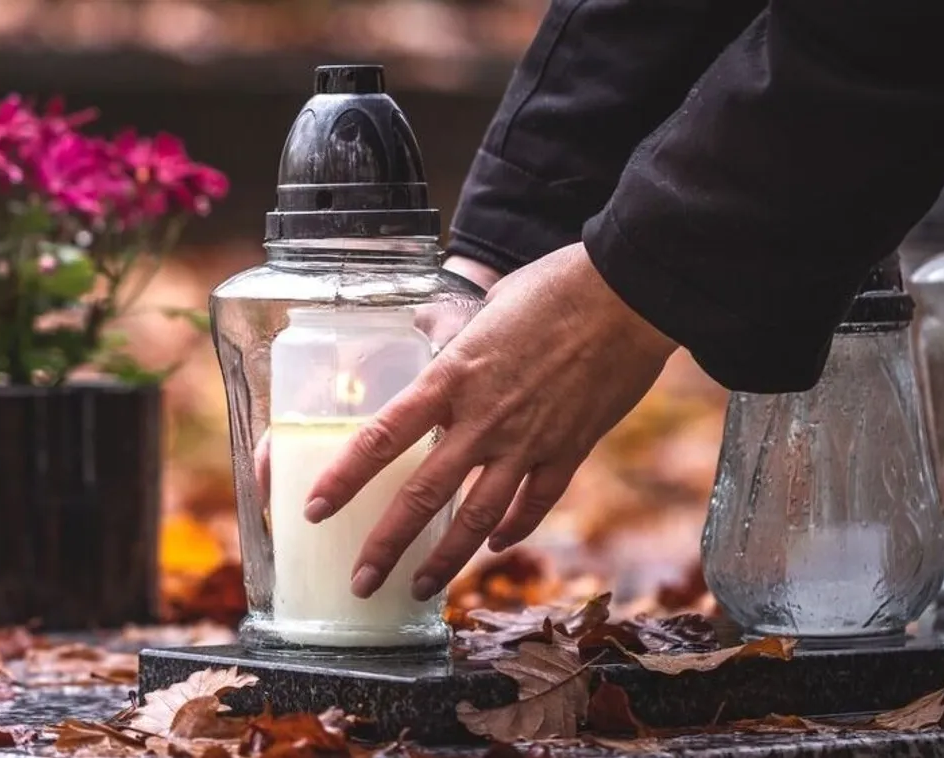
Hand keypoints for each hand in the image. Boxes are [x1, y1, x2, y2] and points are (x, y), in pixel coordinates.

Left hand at [303, 242, 677, 600]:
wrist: (628, 294)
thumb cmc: (554, 288)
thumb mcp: (485, 306)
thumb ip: (451, 333)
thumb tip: (426, 331)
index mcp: (451, 378)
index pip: (381, 437)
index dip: (344, 479)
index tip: (315, 509)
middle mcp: (483, 419)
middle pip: (423, 496)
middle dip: (386, 546)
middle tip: (362, 582)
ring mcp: (529, 441)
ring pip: (479, 518)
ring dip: (446, 559)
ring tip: (420, 587)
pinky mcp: (570, 450)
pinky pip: (535, 503)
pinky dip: (512, 530)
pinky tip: (493, 546)